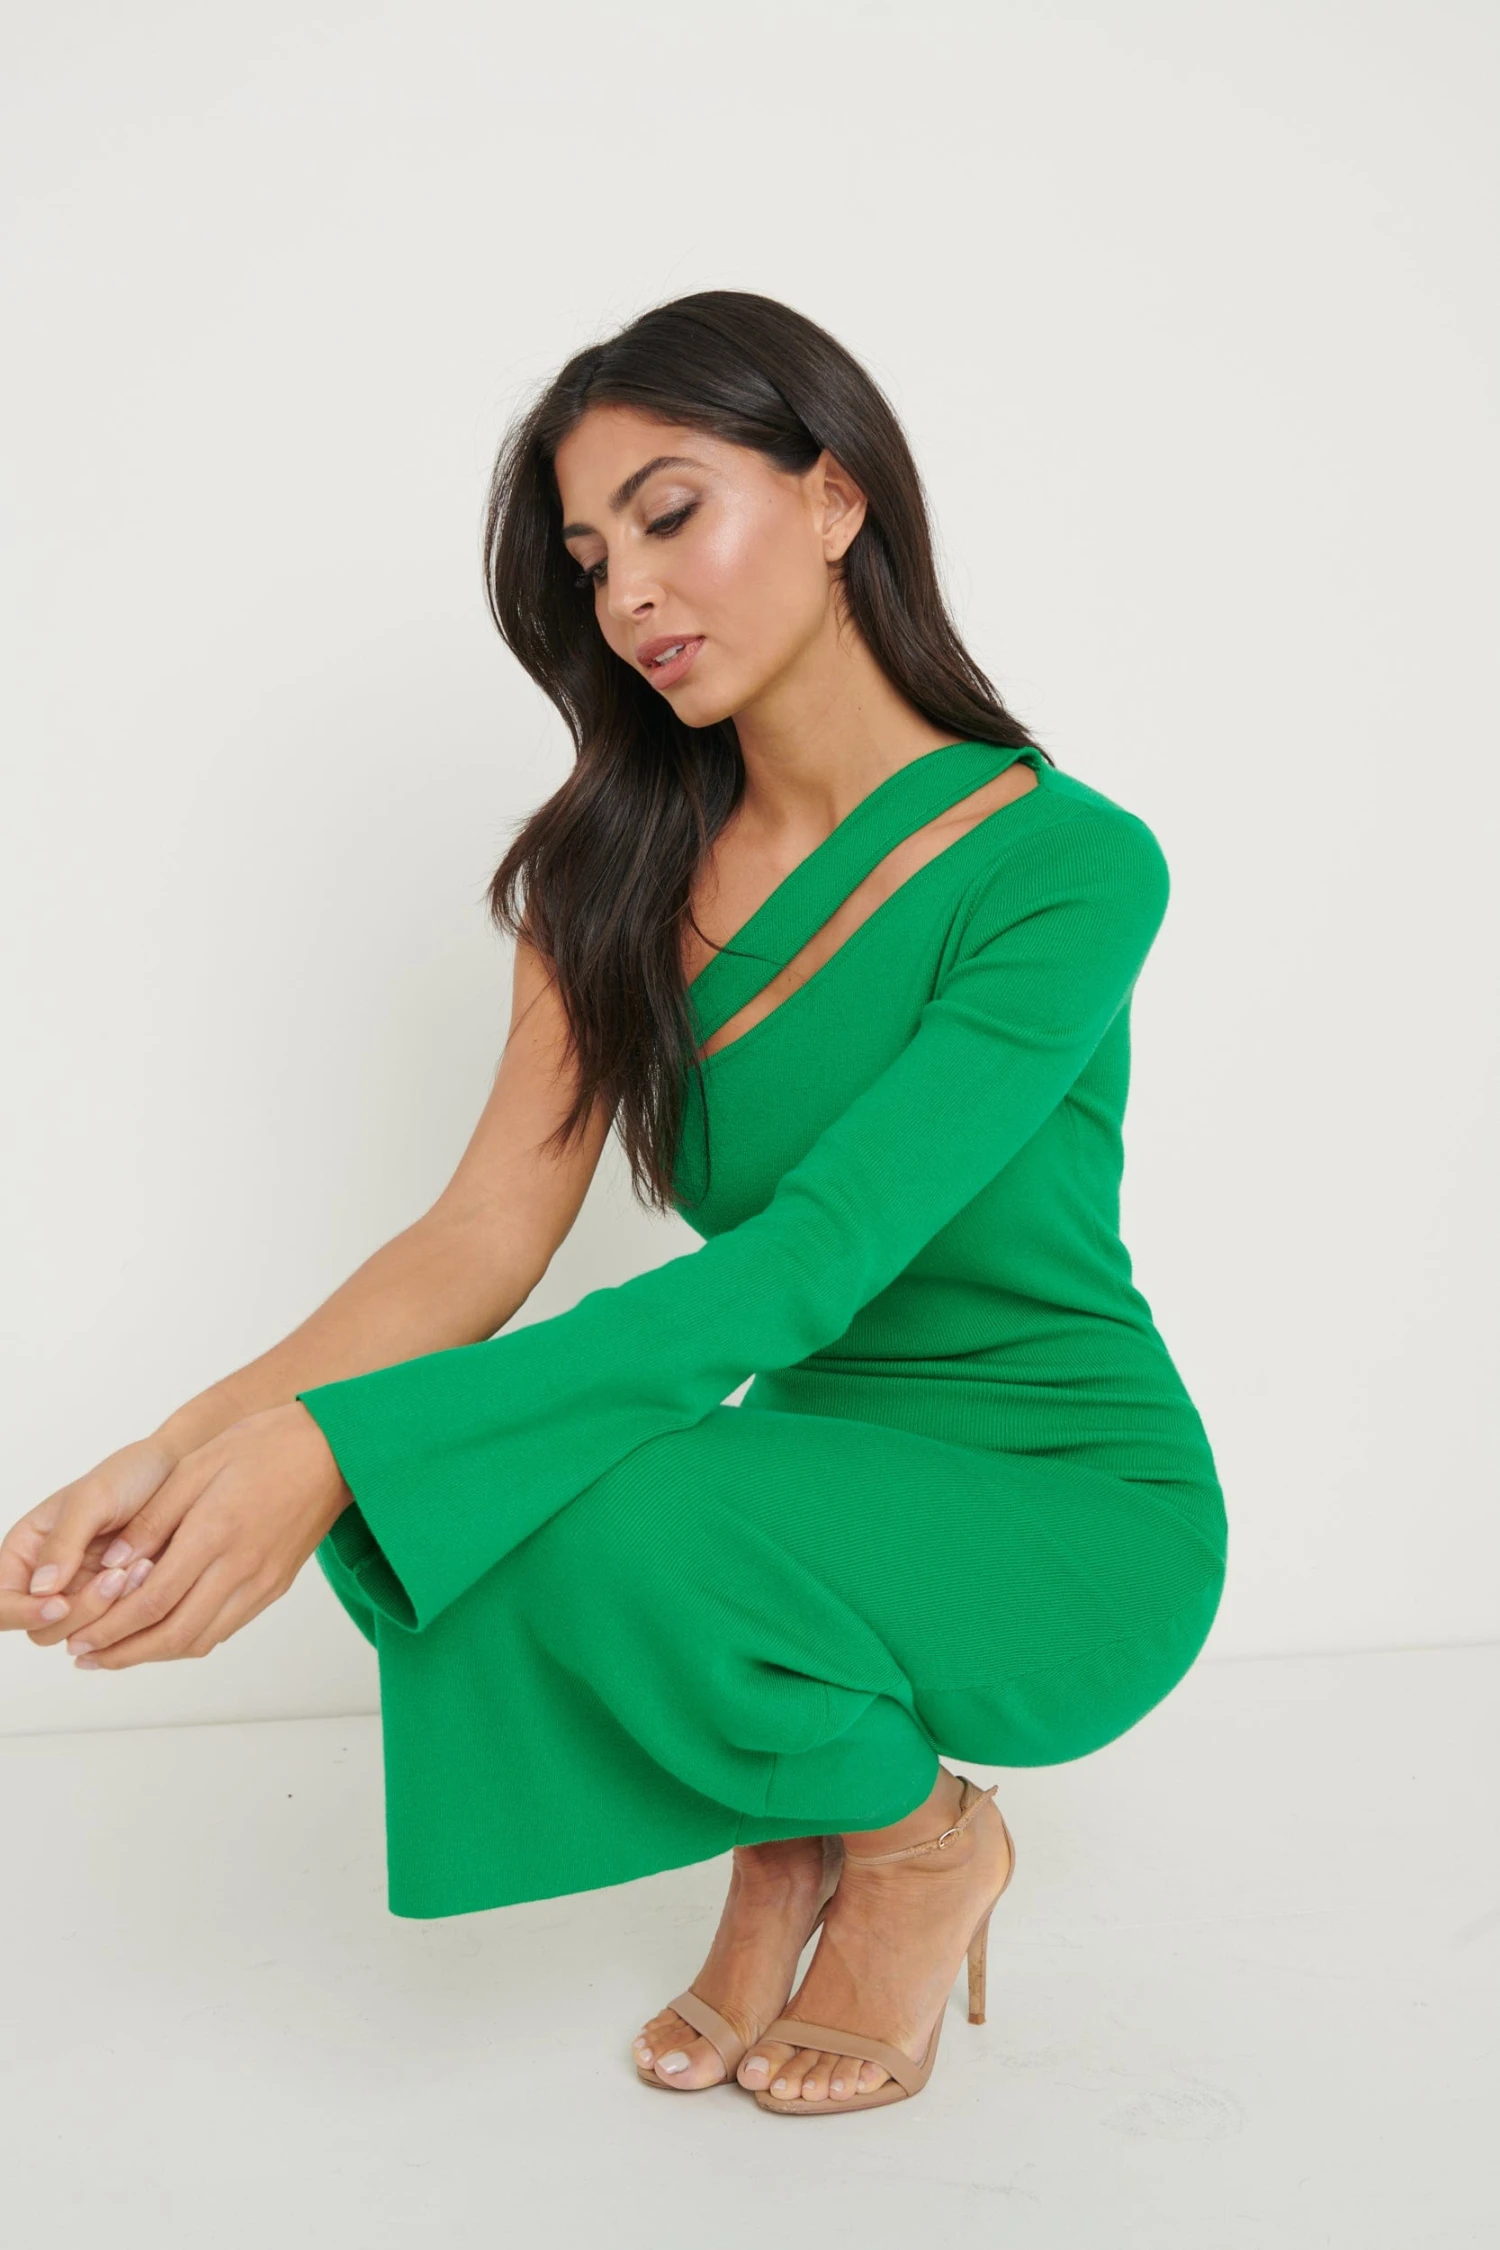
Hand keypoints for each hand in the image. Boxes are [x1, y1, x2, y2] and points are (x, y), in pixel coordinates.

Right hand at [3, 1431, 184, 1644]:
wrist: (178, 1473)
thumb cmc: (129, 1476)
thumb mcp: (93, 1498)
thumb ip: (64, 1541)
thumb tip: (41, 1589)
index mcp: (26, 1552)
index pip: (1, 1602)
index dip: (22, 1612)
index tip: (60, 1604)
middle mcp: (48, 1580)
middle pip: (41, 1630)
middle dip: (79, 1612)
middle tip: (116, 1576)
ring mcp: (82, 1595)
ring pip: (80, 1636)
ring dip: (110, 1613)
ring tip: (141, 1567)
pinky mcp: (117, 1605)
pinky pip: (115, 1629)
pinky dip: (131, 1611)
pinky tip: (150, 1572)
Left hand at [50, 1406, 348, 1669]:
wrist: (335, 1450)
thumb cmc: (266, 1445)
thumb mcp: (198, 1465)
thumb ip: (155, 1516)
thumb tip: (113, 1563)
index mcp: (216, 1532)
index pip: (153, 1600)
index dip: (110, 1627)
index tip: (78, 1638)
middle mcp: (240, 1567)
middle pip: (173, 1633)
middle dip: (123, 1652)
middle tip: (86, 1656)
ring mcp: (261, 1582)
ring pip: (200, 1639)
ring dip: (153, 1654)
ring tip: (117, 1653)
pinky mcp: (274, 1586)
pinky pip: (225, 1628)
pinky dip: (188, 1640)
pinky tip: (163, 1634)